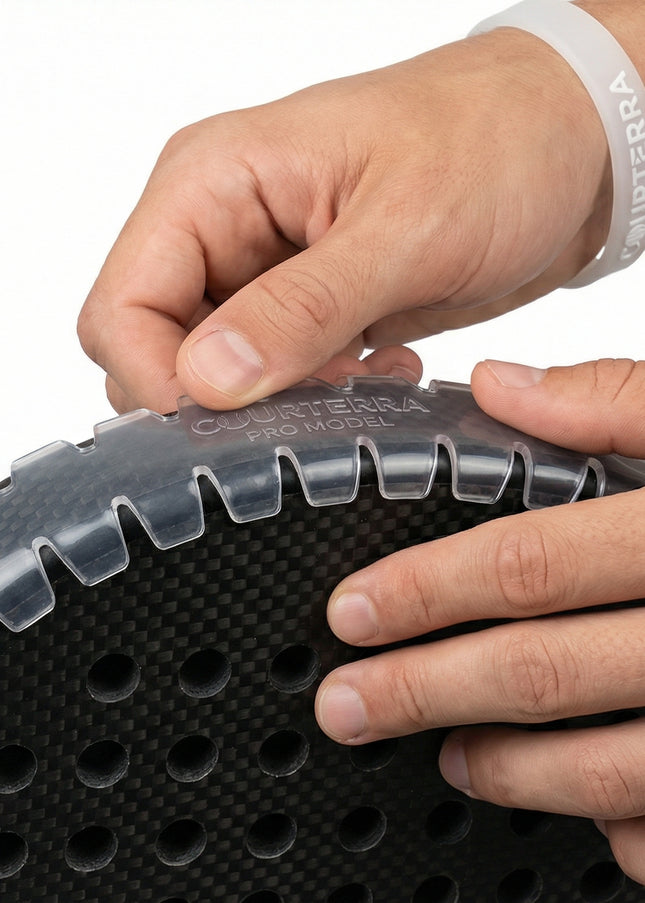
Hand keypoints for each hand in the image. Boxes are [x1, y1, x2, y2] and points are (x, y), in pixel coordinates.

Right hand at [78, 26, 610, 413]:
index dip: (157, 381)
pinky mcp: (304, 302)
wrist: (565, 143)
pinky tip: (377, 371)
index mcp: (213, 180)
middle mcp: (222, 224)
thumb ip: (301, 308)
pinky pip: (271, 371)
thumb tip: (207, 380)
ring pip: (214, 369)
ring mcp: (261, 267)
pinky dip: (312, 391)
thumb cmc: (496, 143)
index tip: (230, 426)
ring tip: (357, 378)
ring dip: (274, 398)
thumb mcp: (403, 229)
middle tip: (310, 398)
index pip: (122, 305)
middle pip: (154, 344)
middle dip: (219, 398)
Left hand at [315, 358, 644, 883]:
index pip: (530, 564)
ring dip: (513, 771)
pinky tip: (588, 819)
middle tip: (350, 706)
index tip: (354, 610)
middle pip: (547, 671)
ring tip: (447, 758)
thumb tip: (496, 387)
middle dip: (429, 693)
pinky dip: (627, 830)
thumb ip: (616, 401)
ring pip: (611, 766)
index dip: (428, 590)